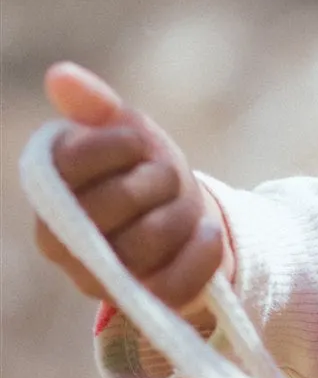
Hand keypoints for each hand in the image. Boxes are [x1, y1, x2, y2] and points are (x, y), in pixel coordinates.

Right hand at [34, 62, 230, 319]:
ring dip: (180, 212)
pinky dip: (200, 254)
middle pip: (114, 203)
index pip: (73, 163)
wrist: (183, 220)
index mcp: (48, 193)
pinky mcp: (142, 302)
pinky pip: (172, 284)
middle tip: (166, 173)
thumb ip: (95, 106)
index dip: (116, 144)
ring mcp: (100, 279)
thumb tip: (61, 75)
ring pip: (146, 242)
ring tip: (183, 202)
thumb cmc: (144, 172)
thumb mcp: (126, 133)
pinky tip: (208, 233)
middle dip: (156, 178)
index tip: (137, 140)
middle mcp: (62, 242)